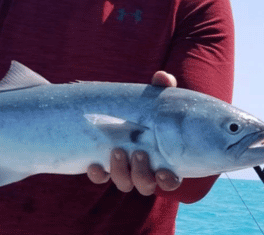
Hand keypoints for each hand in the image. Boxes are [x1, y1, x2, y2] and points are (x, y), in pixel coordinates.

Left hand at [86, 70, 181, 194]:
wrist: (126, 112)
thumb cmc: (150, 110)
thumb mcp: (156, 99)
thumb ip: (162, 89)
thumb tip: (163, 77)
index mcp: (164, 160)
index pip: (169, 181)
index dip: (167, 181)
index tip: (164, 172)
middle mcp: (145, 171)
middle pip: (145, 184)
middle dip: (141, 173)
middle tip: (138, 152)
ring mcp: (125, 170)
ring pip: (125, 183)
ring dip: (120, 172)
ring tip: (117, 150)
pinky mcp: (105, 166)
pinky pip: (101, 178)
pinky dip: (98, 174)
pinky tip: (93, 165)